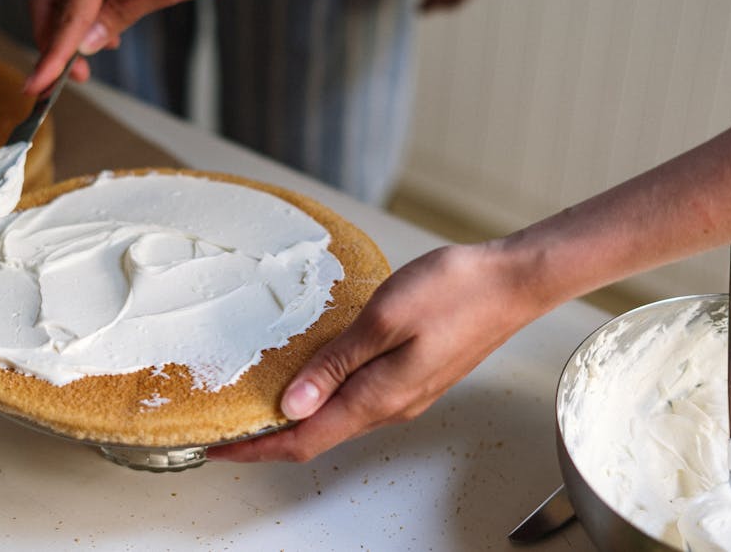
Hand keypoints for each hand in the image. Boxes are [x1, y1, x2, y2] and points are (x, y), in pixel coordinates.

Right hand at [24, 0, 267, 94]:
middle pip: (49, 2)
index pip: (68, 13)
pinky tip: (105, 36)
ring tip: (89, 64)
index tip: (37, 87)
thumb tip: (86, 44)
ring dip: (65, 33)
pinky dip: (82, 18)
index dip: (52, 55)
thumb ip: (123, 12)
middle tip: (72, 79)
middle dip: (52, 45)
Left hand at [209, 242, 544, 461]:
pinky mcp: (413, 376)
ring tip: (260, 402)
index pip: (305, 440)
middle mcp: (391, 405)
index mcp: (379, 396)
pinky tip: (312, 376)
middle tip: (227, 427)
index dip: (257, 449)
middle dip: (269, 438)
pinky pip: (358, 399)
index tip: (217, 447)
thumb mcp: (383, 319)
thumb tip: (292, 405)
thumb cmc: (456, 292)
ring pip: (338, 418)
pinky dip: (324, 396)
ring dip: (297, 417)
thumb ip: (335, 364)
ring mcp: (405, 393)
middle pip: (318, 436)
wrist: (513, 281)